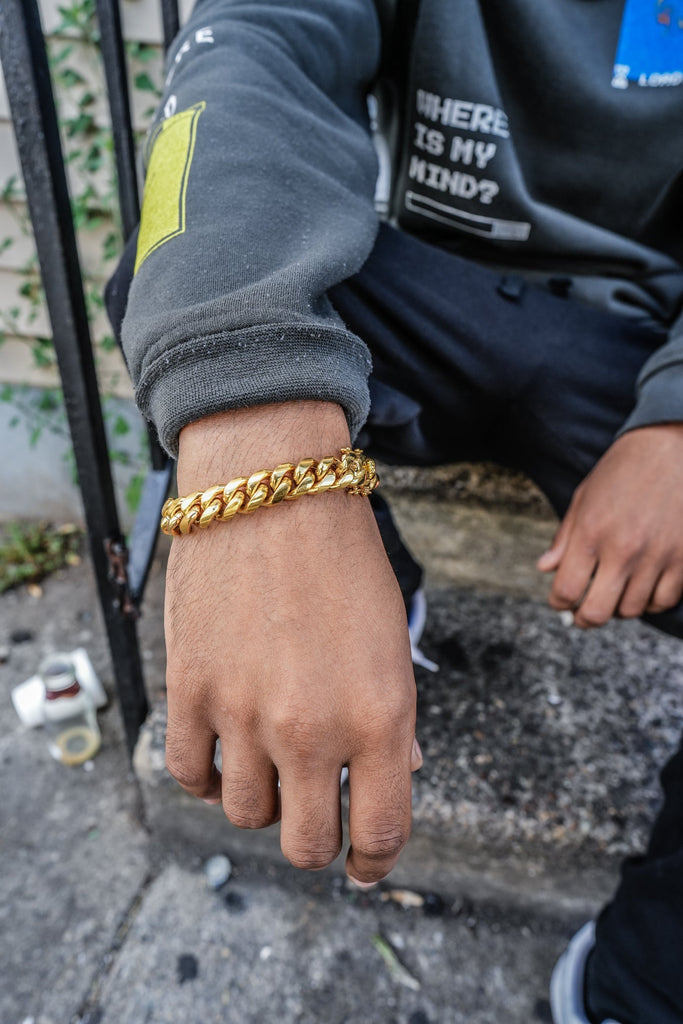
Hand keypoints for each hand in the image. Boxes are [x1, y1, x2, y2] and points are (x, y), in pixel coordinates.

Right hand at [164, 402, 420, 884]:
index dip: (375, 863)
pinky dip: (206, 775)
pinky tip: (222, 749)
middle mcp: (312, 728)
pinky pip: (188, 775)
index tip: (364, 865)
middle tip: (315, 811)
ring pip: (245, 814)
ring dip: (262, 800)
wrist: (271, 489)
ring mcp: (244, 714)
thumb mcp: (391, 637)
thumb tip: (404, 772)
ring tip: (270, 761)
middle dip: (318, 840)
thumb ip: (397, 718)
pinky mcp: (189, 691)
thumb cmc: (343, 558)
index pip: (382, 832)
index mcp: (380, 716)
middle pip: (307, 843)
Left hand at [538, 424, 682, 626]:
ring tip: (614, 594)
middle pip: (598, 612)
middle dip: (585, 618)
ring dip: (619, 607)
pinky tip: (643, 588)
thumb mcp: (584, 497)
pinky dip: (652, 601)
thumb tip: (545, 568)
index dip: (559, 603)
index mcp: (591, 533)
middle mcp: (623, 549)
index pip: (566, 590)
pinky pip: (665, 599)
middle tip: (583, 614)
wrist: (671, 446)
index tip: (561, 601)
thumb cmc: (623, 469)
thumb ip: (565, 537)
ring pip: (633, 609)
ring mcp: (656, 556)